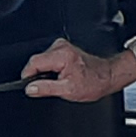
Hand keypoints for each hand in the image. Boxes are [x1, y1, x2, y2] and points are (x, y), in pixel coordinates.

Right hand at [20, 38, 135, 101]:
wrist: (107, 76)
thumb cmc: (93, 82)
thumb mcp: (68, 90)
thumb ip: (46, 88)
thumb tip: (30, 89)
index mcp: (61, 55)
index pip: (33, 63)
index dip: (28, 76)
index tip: (29, 86)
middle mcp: (61, 47)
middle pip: (37, 61)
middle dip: (38, 74)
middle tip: (50, 85)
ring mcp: (62, 46)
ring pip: (42, 60)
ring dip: (45, 71)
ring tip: (58, 80)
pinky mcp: (63, 49)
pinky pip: (48, 58)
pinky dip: (50, 68)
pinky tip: (61, 74)